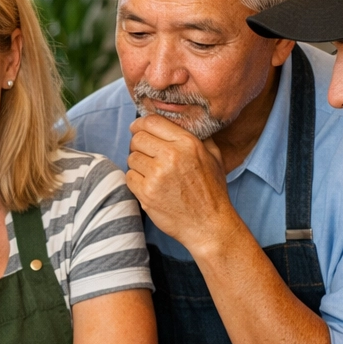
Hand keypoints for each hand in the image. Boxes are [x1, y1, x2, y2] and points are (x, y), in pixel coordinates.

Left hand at [125, 115, 240, 254]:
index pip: (152, 121)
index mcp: (188, 143)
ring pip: (131, 158)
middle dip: (138, 145)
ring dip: (138, 164)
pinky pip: (129, 177)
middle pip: (137, 138)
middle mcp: (172, 156)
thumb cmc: (212, 191)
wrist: (209, 225)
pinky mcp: (146, 193)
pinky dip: (136, 181)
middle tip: (145, 154)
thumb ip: (197, 135)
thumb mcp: (213, 156)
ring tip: (152, 173)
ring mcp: (157, 175)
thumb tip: (180, 118)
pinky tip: (149, 186)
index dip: (141, 124)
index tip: (138, 129)